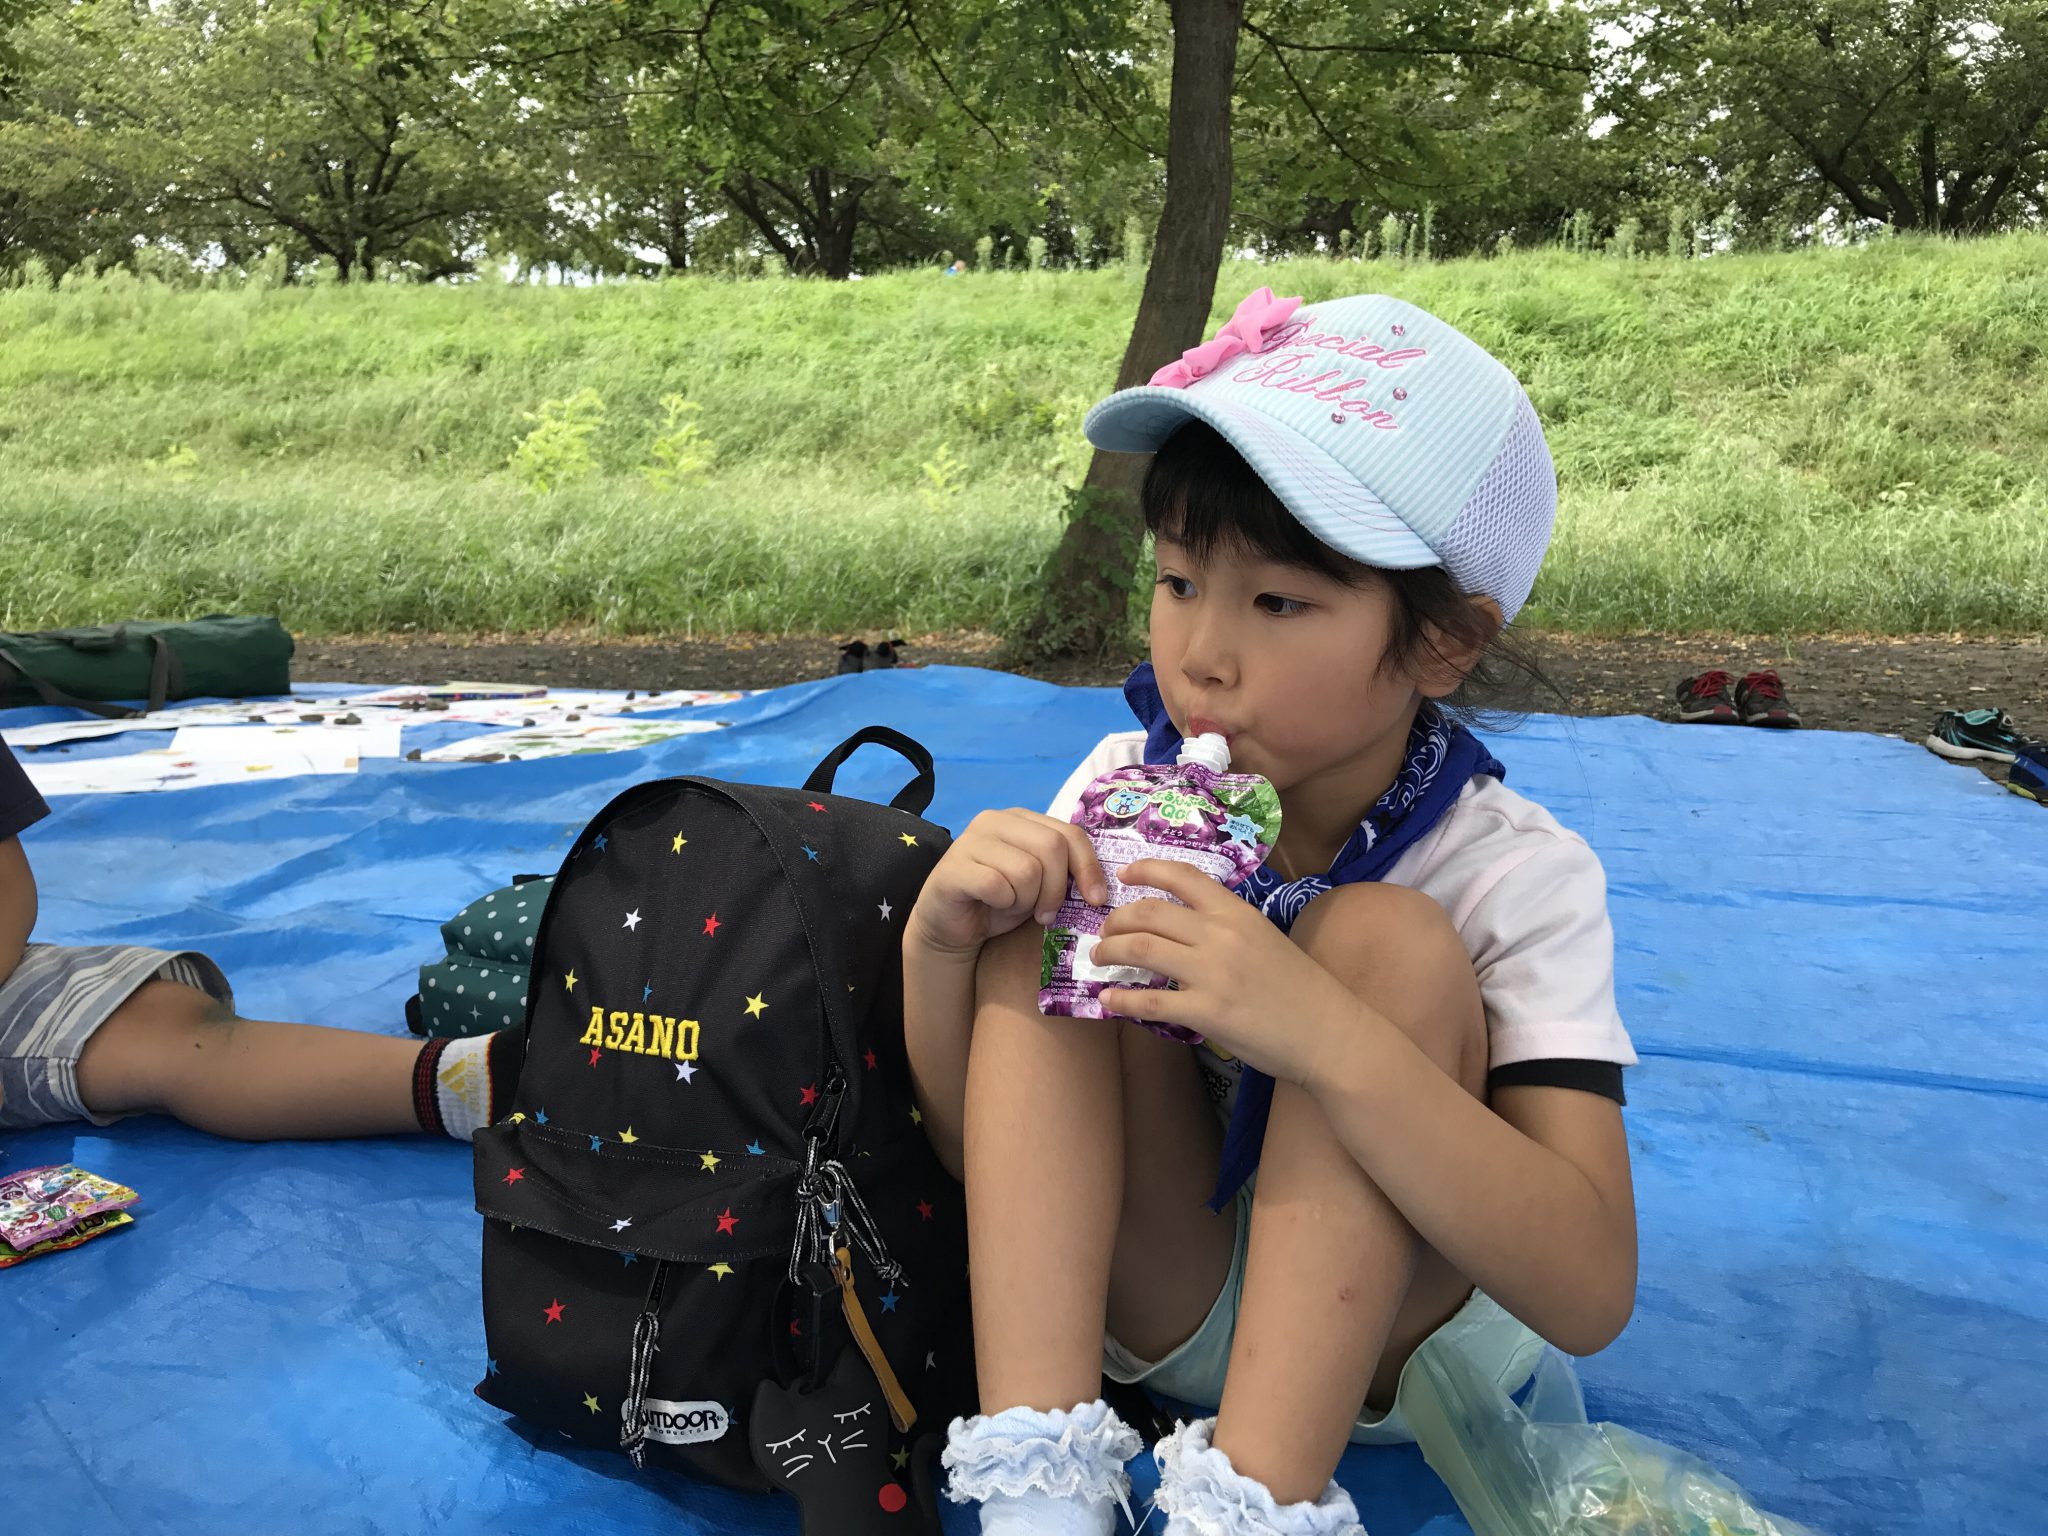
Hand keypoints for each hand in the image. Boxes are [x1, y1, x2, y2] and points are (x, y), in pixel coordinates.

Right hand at [906, 808, 1109, 959]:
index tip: (1096, 899)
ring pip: (1026, 870)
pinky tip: (993, 906)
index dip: (1089, 867)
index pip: (1069, 833)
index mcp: (1021, 818)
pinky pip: (996, 885)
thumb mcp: (1041, 883)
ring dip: (1027, 900)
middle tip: (1045, 914)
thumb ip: (1063, 870)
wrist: (952, 926)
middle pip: (1052, 848)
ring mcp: (970, 840)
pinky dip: (1003, 904)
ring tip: (1013, 907)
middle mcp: (995, 820)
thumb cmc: (1000, 902)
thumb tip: (1100, 886)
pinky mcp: (953, 866)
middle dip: (1057, 889)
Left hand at [1092, 858, 1364, 1090]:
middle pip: (1149, 912)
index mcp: (1237, 912)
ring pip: (1141, 949)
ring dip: (1111, 952)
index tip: (1125, 874)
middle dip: (1117, 920)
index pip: (1183, 876)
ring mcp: (1212, 973)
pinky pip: (1149, 1002)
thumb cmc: (1300, 988)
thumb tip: (1182, 929)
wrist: (1329, 1032)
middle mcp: (1221, 935)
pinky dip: (1121, 1000)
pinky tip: (1109, 1001)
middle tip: (1106, 932)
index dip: (1147, 869)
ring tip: (1100, 959)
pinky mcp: (1207, 1012)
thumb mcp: (1265, 938)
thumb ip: (1227, 928)